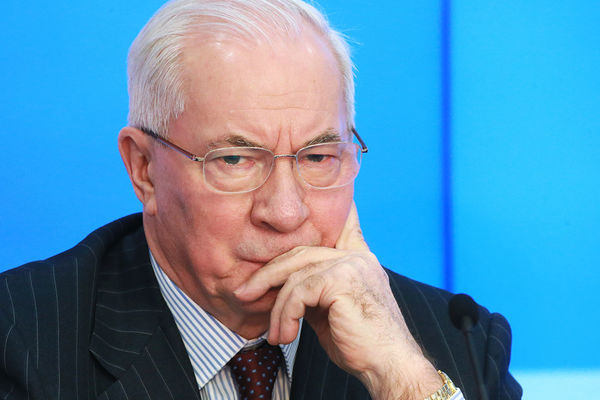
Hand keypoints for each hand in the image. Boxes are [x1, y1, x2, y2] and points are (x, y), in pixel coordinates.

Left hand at [234, 203, 441, 398]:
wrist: (388, 366)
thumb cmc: (362, 344)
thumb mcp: (331, 311)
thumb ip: (313, 291)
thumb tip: (282, 289)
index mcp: (359, 259)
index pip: (346, 223)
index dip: (338, 208)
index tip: (339, 192)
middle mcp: (357, 256)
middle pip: (300, 252)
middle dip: (267, 274)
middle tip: (244, 293)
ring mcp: (351, 264)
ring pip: (295, 274)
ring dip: (277, 308)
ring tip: (274, 334)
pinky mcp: (342, 279)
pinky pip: (299, 292)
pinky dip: (286, 315)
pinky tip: (287, 334)